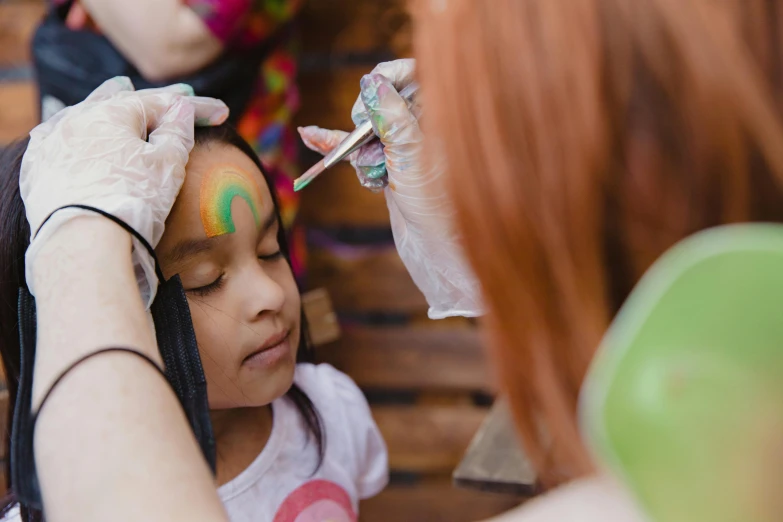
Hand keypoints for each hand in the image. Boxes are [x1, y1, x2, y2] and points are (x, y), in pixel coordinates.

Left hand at [21, 77, 228, 307]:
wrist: (83, 244)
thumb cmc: (132, 201)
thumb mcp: (168, 165)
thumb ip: (178, 131)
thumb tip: (181, 108)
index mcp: (111, 112)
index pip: (161, 103)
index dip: (196, 108)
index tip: (221, 114)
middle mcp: (77, 119)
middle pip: (123, 102)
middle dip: (153, 102)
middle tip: (178, 95)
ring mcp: (54, 142)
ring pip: (87, 115)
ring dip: (110, 107)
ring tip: (121, 91)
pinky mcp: (39, 168)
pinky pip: (62, 139)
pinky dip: (79, 132)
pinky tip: (80, 126)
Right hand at [299, 59, 482, 318]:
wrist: (440, 252)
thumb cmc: (442, 208)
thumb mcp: (414, 159)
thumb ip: (394, 119)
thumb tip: (374, 81)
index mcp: (444, 115)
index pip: (416, 72)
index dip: (391, 76)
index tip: (374, 90)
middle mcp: (427, 126)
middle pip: (386, 96)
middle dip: (370, 114)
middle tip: (366, 131)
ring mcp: (407, 146)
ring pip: (369, 126)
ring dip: (357, 142)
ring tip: (372, 171)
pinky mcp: (390, 165)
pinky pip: (359, 148)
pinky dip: (337, 144)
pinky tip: (312, 135)